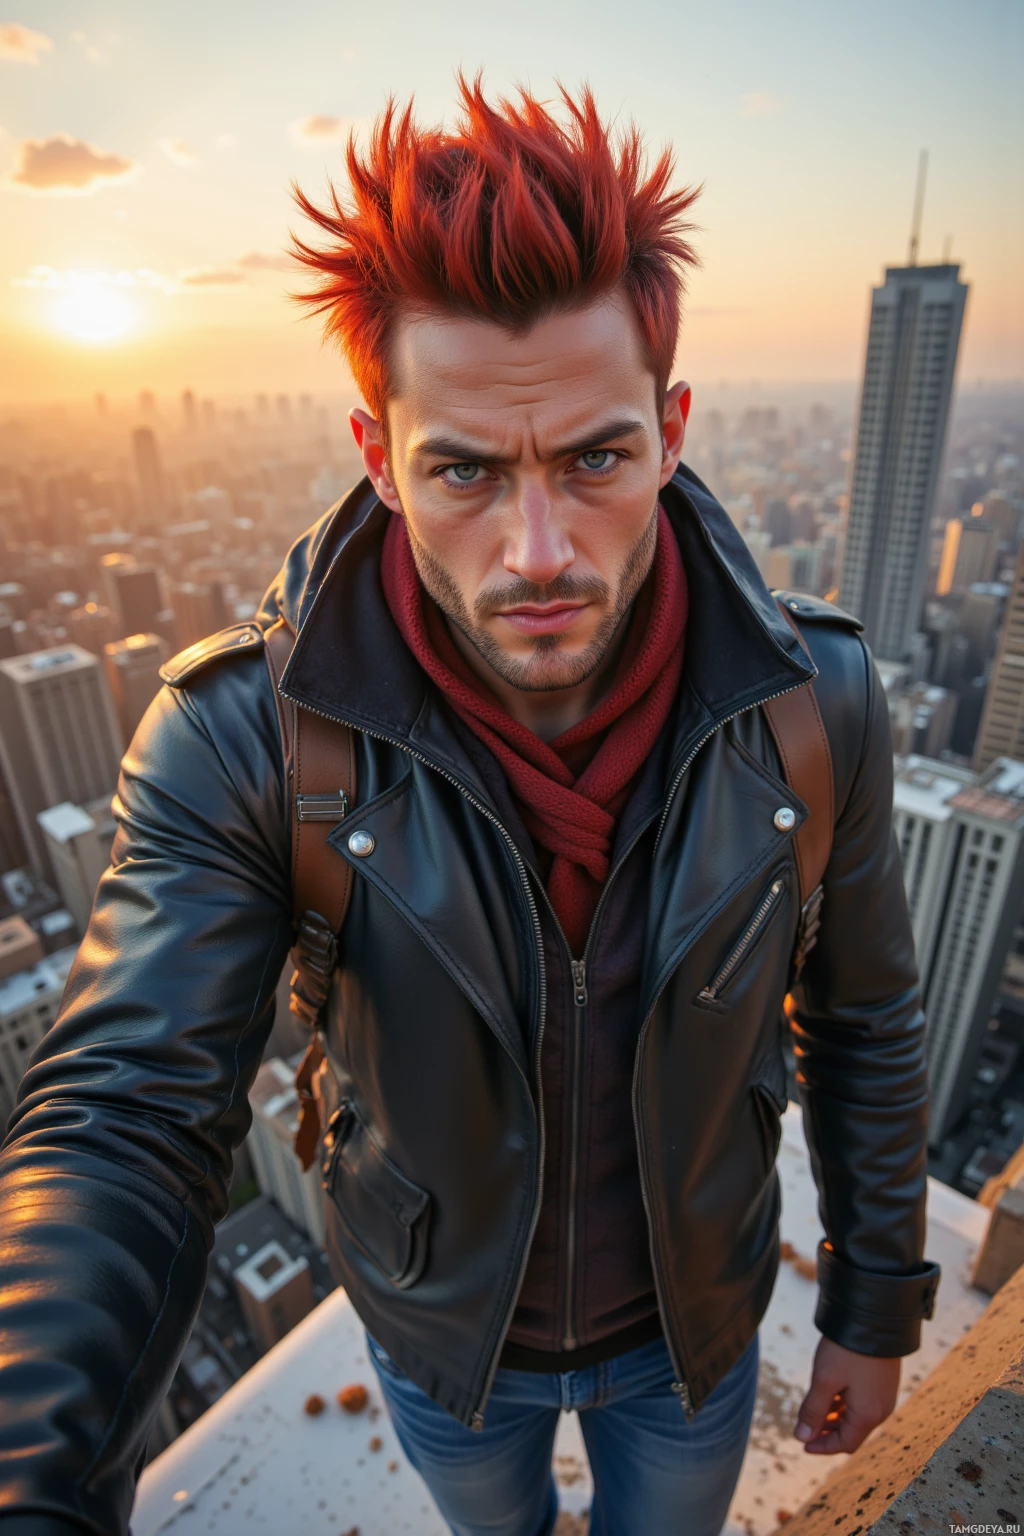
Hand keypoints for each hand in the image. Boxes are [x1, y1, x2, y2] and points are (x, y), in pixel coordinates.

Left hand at [793, 1336, 900, 1453]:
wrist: (876, 1317)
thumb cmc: (847, 1350)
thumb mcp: (824, 1379)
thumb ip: (813, 1410)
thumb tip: (801, 1437)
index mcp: (868, 1415)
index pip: (845, 1444)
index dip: (822, 1446)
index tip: (802, 1444)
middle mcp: (881, 1410)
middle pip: (852, 1433)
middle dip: (827, 1432)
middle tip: (805, 1427)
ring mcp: (885, 1395)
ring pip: (857, 1417)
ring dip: (835, 1418)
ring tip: (814, 1410)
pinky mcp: (883, 1381)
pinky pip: (863, 1403)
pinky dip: (845, 1405)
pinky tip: (830, 1395)